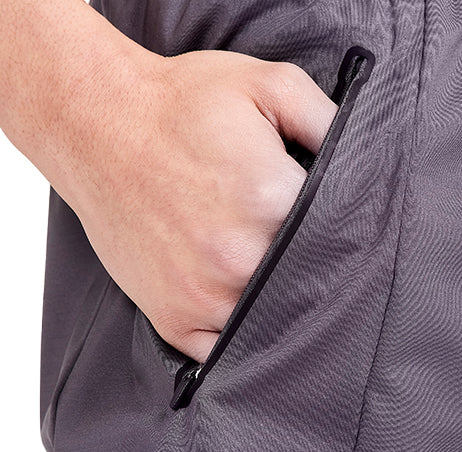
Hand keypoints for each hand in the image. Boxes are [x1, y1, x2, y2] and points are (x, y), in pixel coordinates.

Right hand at [56, 46, 337, 362]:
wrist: (94, 122)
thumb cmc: (182, 105)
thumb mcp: (267, 87)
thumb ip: (327, 122)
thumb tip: (367, 163)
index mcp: (271, 202)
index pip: (339, 243)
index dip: (346, 243)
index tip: (346, 239)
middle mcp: (240, 259)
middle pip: (308, 290)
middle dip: (319, 280)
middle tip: (316, 266)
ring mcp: (205, 297)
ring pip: (272, 328)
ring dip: (283, 316)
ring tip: (281, 290)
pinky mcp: (175, 320)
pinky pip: (224, 355)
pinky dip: (240, 346)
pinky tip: (250, 322)